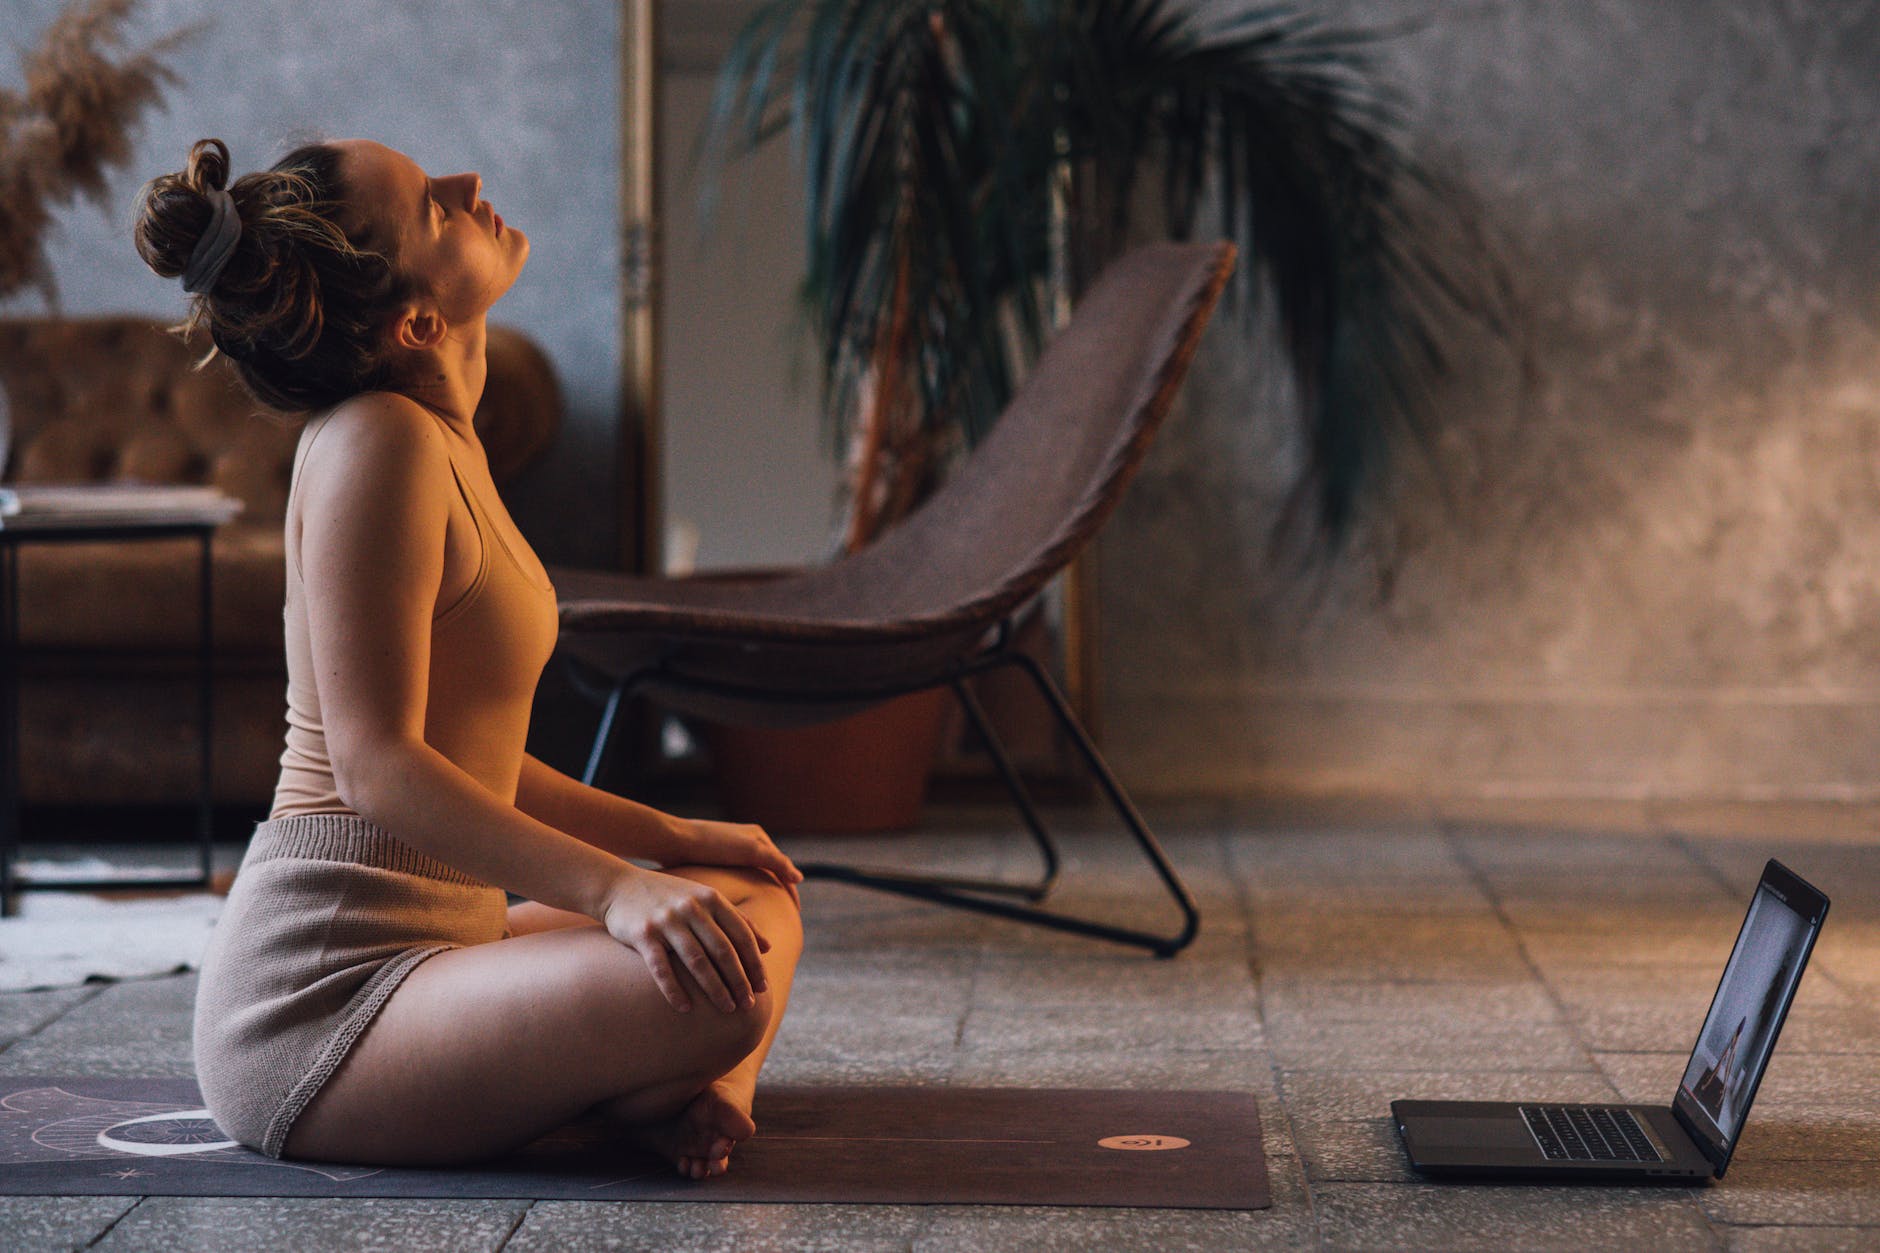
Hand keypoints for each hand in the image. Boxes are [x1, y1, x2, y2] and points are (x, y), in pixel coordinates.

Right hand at [598, 866, 770, 1013]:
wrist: (619, 886)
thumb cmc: (669, 897)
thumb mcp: (706, 898)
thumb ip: (737, 919)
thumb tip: (768, 946)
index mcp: (711, 899)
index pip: (741, 935)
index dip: (754, 963)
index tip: (763, 987)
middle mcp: (692, 908)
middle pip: (723, 950)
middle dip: (739, 980)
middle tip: (749, 1005)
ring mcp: (667, 920)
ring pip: (697, 961)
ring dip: (715, 988)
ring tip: (727, 1009)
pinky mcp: (643, 934)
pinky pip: (662, 968)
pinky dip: (674, 990)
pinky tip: (685, 1008)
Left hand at [659, 816, 802, 908]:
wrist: (673, 841)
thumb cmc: (712, 845)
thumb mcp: (751, 851)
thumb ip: (777, 863)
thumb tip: (799, 878)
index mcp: (758, 837)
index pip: (782, 867)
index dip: (790, 890)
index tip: (794, 913)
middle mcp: (745, 842)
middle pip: (768, 872)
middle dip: (776, 894)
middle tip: (782, 919)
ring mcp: (728, 851)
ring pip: (751, 878)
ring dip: (758, 895)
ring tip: (762, 917)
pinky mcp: (712, 860)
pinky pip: (734, 880)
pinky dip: (741, 894)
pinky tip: (737, 909)